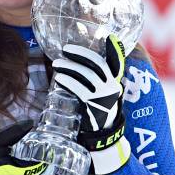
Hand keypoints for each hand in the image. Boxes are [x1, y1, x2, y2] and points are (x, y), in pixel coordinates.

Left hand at [52, 35, 129, 173]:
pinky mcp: (93, 104)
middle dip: (80, 54)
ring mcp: (103, 95)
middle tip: (65, 49)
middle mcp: (112, 86)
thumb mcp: (103, 95)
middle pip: (96, 64)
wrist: (103, 136)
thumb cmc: (99, 112)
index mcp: (116, 82)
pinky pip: (79, 88)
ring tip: (56, 64)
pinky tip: (59, 78)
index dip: (114, 50)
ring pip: (85, 74)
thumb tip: (81, 67)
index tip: (109, 38)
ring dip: (69, 67)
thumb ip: (98, 82)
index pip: (117, 62)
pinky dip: (68, 81)